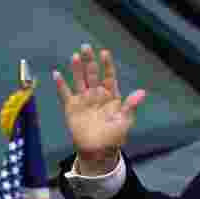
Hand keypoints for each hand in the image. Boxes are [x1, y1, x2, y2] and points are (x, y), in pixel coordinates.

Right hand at [53, 44, 146, 174]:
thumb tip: (142, 92)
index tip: (104, 53)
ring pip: (79, 80)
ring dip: (77, 69)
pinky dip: (61, 85)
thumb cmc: (114, 137)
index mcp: (110, 97)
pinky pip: (65, 94)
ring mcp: (83, 100)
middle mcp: (96, 95)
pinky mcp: (71, 108)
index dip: (106, 65)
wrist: (99, 151)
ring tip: (75, 56)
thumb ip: (130, 105)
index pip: (108, 77)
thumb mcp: (125, 121)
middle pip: (92, 75)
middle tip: (86, 47)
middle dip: (90, 61)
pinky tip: (57, 74)